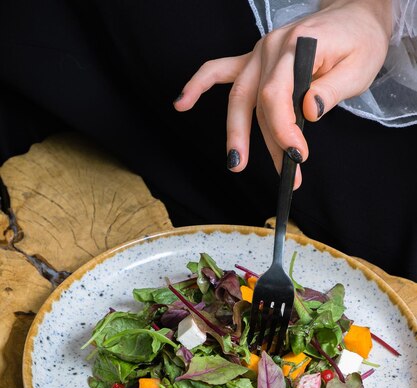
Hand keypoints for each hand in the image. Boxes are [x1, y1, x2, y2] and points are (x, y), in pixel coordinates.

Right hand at [174, 0, 390, 187]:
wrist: (354, 16)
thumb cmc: (359, 42)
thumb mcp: (359, 67)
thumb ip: (332, 89)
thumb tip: (307, 111)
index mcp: (299, 46)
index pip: (278, 95)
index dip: (283, 130)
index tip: (299, 156)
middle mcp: (272, 48)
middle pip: (255, 100)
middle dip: (261, 142)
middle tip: (279, 174)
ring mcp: (259, 52)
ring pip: (240, 97)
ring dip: (236, 133)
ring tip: (236, 164)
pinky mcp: (255, 59)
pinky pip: (219, 70)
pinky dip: (198, 85)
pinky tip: (181, 104)